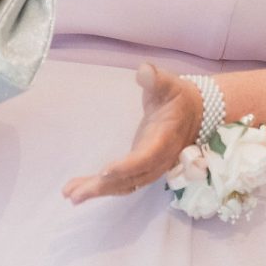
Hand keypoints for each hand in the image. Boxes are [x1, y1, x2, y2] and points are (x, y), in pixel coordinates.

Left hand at [62, 64, 201, 203]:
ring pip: (124, 185)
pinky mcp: (139, 168)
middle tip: (76, 194)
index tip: (105, 170)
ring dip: (98, 191)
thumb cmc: (177, 96)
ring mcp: (148, 167)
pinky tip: (78, 190)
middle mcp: (157, 159)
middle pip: (131, 179)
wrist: (194, 113)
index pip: (147, 157)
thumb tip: (144, 71)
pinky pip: (121, 183)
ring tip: (71, 195)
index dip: (128, 166)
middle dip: (104, 186)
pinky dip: (101, 188)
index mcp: (164, 139)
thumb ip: (156, 79)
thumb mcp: (169, 84)